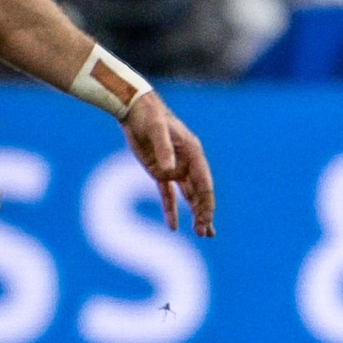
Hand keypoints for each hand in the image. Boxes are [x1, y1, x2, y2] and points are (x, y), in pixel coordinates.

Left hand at [120, 93, 216, 236]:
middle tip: (206, 233)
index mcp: (193, 153)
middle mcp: (187, 163)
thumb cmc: (150, 116)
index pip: (204, 185)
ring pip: (188, 196)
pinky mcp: (160, 171)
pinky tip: (174, 227)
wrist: (135, 109)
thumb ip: (164, 149)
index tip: (205, 221)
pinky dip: (171, 210)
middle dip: (203, 214)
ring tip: (202, 233)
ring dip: (194, 214)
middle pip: (199, 194)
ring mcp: (174, 168)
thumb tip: (169, 171)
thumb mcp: (156, 131)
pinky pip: (168, 194)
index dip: (206, 204)